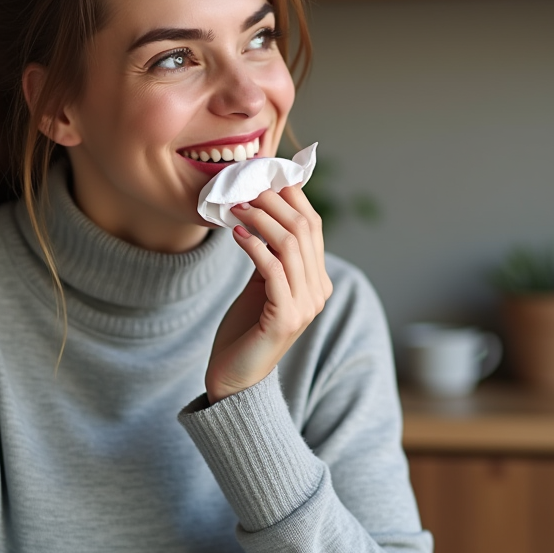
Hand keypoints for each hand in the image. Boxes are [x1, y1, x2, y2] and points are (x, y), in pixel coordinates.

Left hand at [205, 184, 332, 403]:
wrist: (234, 378)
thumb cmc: (246, 328)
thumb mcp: (261, 282)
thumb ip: (268, 252)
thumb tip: (260, 205)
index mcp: (317, 280)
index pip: (312, 225)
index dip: (291, 195)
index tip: (264, 173)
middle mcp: (319, 291)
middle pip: (304, 229)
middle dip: (272, 201)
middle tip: (243, 185)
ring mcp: (306, 306)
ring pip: (289, 245)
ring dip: (260, 218)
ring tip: (236, 206)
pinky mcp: (285, 319)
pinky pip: (272, 270)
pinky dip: (254, 246)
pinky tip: (236, 234)